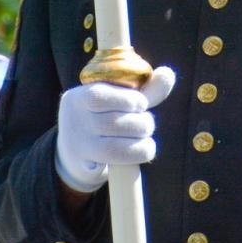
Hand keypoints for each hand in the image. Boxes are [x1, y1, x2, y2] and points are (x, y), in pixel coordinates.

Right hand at [54, 67, 175, 193]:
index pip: (98, 97)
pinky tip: (141, 151)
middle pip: (111, 123)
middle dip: (140, 123)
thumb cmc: (103, 117)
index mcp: (78, 98)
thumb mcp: (118, 99)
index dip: (127, 100)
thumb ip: (145, 89)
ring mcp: (78, 147)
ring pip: (113, 147)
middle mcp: (74, 122)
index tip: (142, 104)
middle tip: (147, 124)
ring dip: (140, 142)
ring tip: (146, 137)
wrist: (74, 152)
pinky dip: (133, 158)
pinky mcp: (85, 167)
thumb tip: (167, 75)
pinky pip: (112, 166)